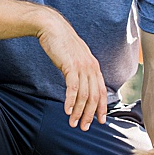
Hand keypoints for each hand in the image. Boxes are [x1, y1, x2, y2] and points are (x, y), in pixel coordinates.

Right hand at [37, 12, 106, 129]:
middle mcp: (91, 67)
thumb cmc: (61, 43)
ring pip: (84, 95)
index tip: (100, 121)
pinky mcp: (70, 66)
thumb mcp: (75, 57)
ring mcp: (82, 67)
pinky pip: (72, 88)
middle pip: (94, 96)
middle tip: (84, 127)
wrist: (52, 27)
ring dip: (79, 112)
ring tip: (73, 123)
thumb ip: (81, 69)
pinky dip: (71, 101)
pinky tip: (67, 111)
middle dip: (90, 114)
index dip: (101, 107)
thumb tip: (81, 82)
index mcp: (94, 66)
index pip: (101, 91)